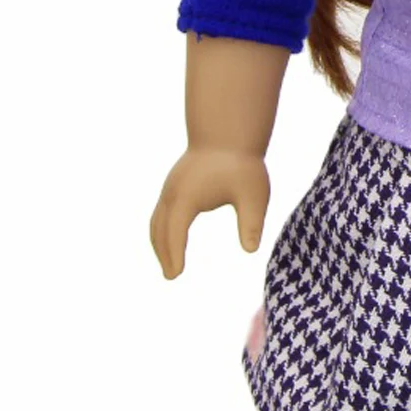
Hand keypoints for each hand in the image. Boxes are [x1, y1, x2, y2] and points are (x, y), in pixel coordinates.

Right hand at [149, 146, 269, 278]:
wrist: (229, 133)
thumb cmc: (243, 165)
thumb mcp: (254, 195)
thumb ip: (251, 223)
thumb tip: (251, 250)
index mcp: (188, 197)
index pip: (175, 232)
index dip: (174, 254)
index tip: (176, 275)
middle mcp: (173, 193)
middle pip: (159, 229)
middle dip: (163, 254)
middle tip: (171, 277)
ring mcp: (171, 187)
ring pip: (156, 220)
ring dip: (159, 243)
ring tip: (169, 266)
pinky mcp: (174, 184)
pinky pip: (161, 212)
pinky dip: (161, 230)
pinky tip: (172, 240)